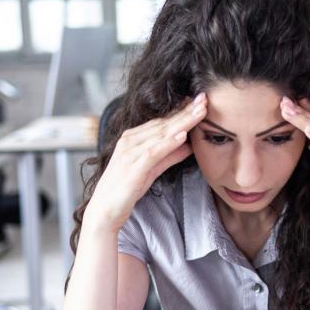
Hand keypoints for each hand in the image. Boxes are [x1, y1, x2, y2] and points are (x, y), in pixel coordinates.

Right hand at [85, 93, 205, 231]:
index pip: (161, 121)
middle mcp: (130, 141)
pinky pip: (153, 152)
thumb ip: (169, 156)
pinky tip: (182, 135)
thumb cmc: (125, 191)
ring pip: (161, 133)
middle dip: (186, 111)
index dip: (181, 111)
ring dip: (182, 122)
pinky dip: (168, 143)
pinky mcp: (133, 167)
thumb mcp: (152, 170)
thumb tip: (188, 144)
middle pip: (163, 123)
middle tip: (205, 99)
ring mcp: (130, 153)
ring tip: (200, 112)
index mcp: (132, 138)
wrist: (105, 211)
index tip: (200, 102)